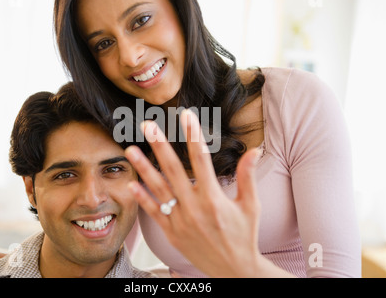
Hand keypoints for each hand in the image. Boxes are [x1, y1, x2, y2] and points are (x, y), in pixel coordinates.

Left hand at [124, 109, 263, 276]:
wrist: (235, 269)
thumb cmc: (244, 236)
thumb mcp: (251, 205)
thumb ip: (248, 176)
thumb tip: (255, 150)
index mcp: (214, 197)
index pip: (201, 158)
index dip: (192, 134)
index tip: (186, 116)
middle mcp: (194, 207)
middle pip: (173, 169)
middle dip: (160, 144)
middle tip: (147, 125)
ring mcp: (180, 221)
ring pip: (158, 188)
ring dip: (143, 168)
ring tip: (130, 149)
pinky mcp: (172, 233)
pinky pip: (155, 213)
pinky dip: (143, 199)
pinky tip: (131, 185)